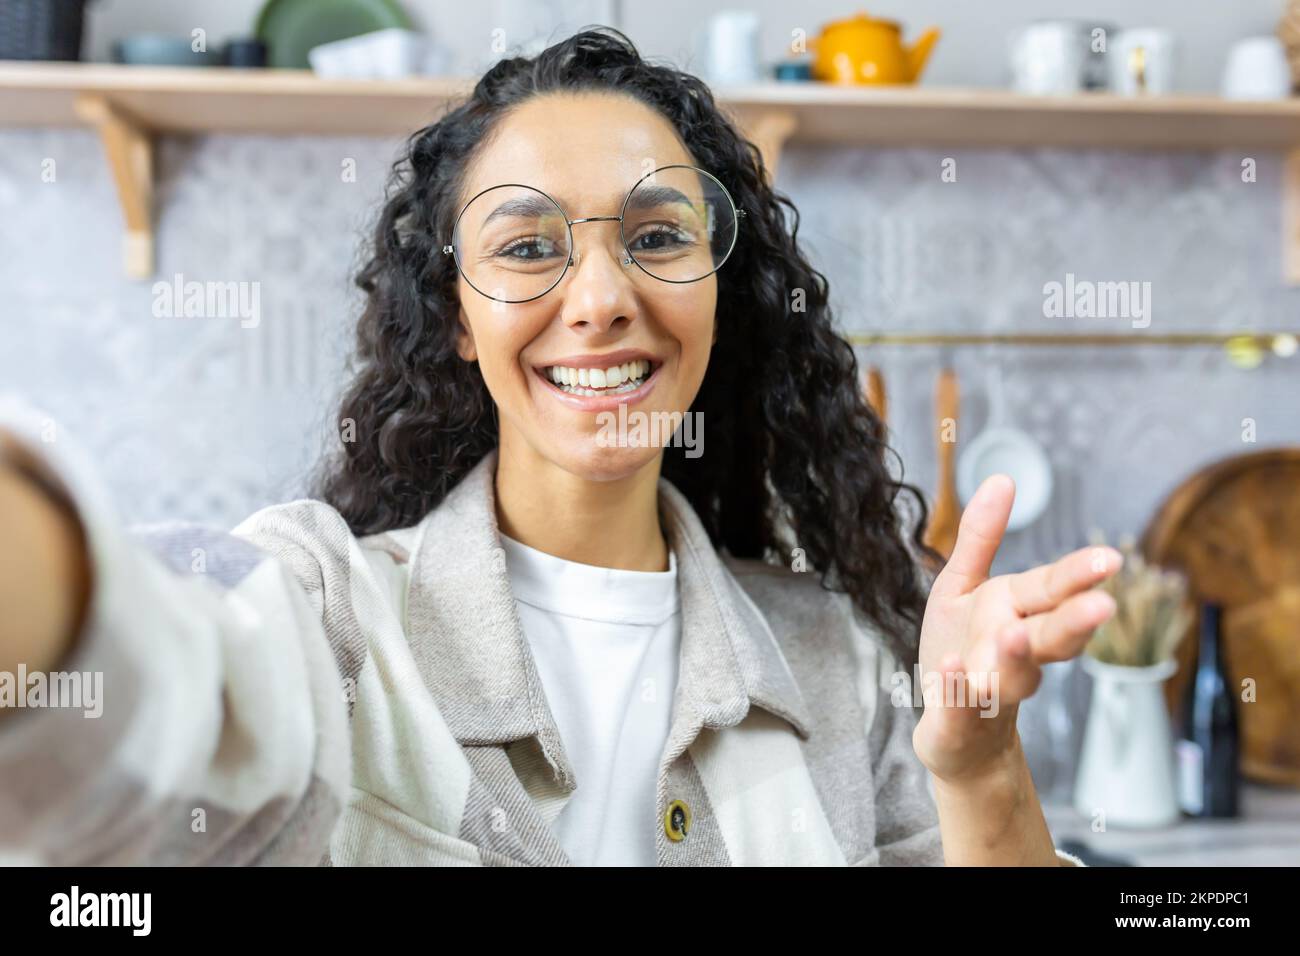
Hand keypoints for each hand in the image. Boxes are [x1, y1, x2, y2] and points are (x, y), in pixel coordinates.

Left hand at [912, 474, 1121, 785]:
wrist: (959, 738)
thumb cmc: (963, 650)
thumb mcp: (963, 587)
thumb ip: (980, 539)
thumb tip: (1002, 478)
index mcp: (1017, 614)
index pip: (1053, 591)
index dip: (1079, 576)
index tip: (1110, 559)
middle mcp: (1014, 654)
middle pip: (1051, 636)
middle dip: (1074, 622)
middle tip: (1102, 606)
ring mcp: (990, 692)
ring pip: (1014, 678)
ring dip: (1016, 658)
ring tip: (1012, 635)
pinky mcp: (958, 722)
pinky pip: (959, 707)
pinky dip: (957, 692)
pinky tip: (952, 671)